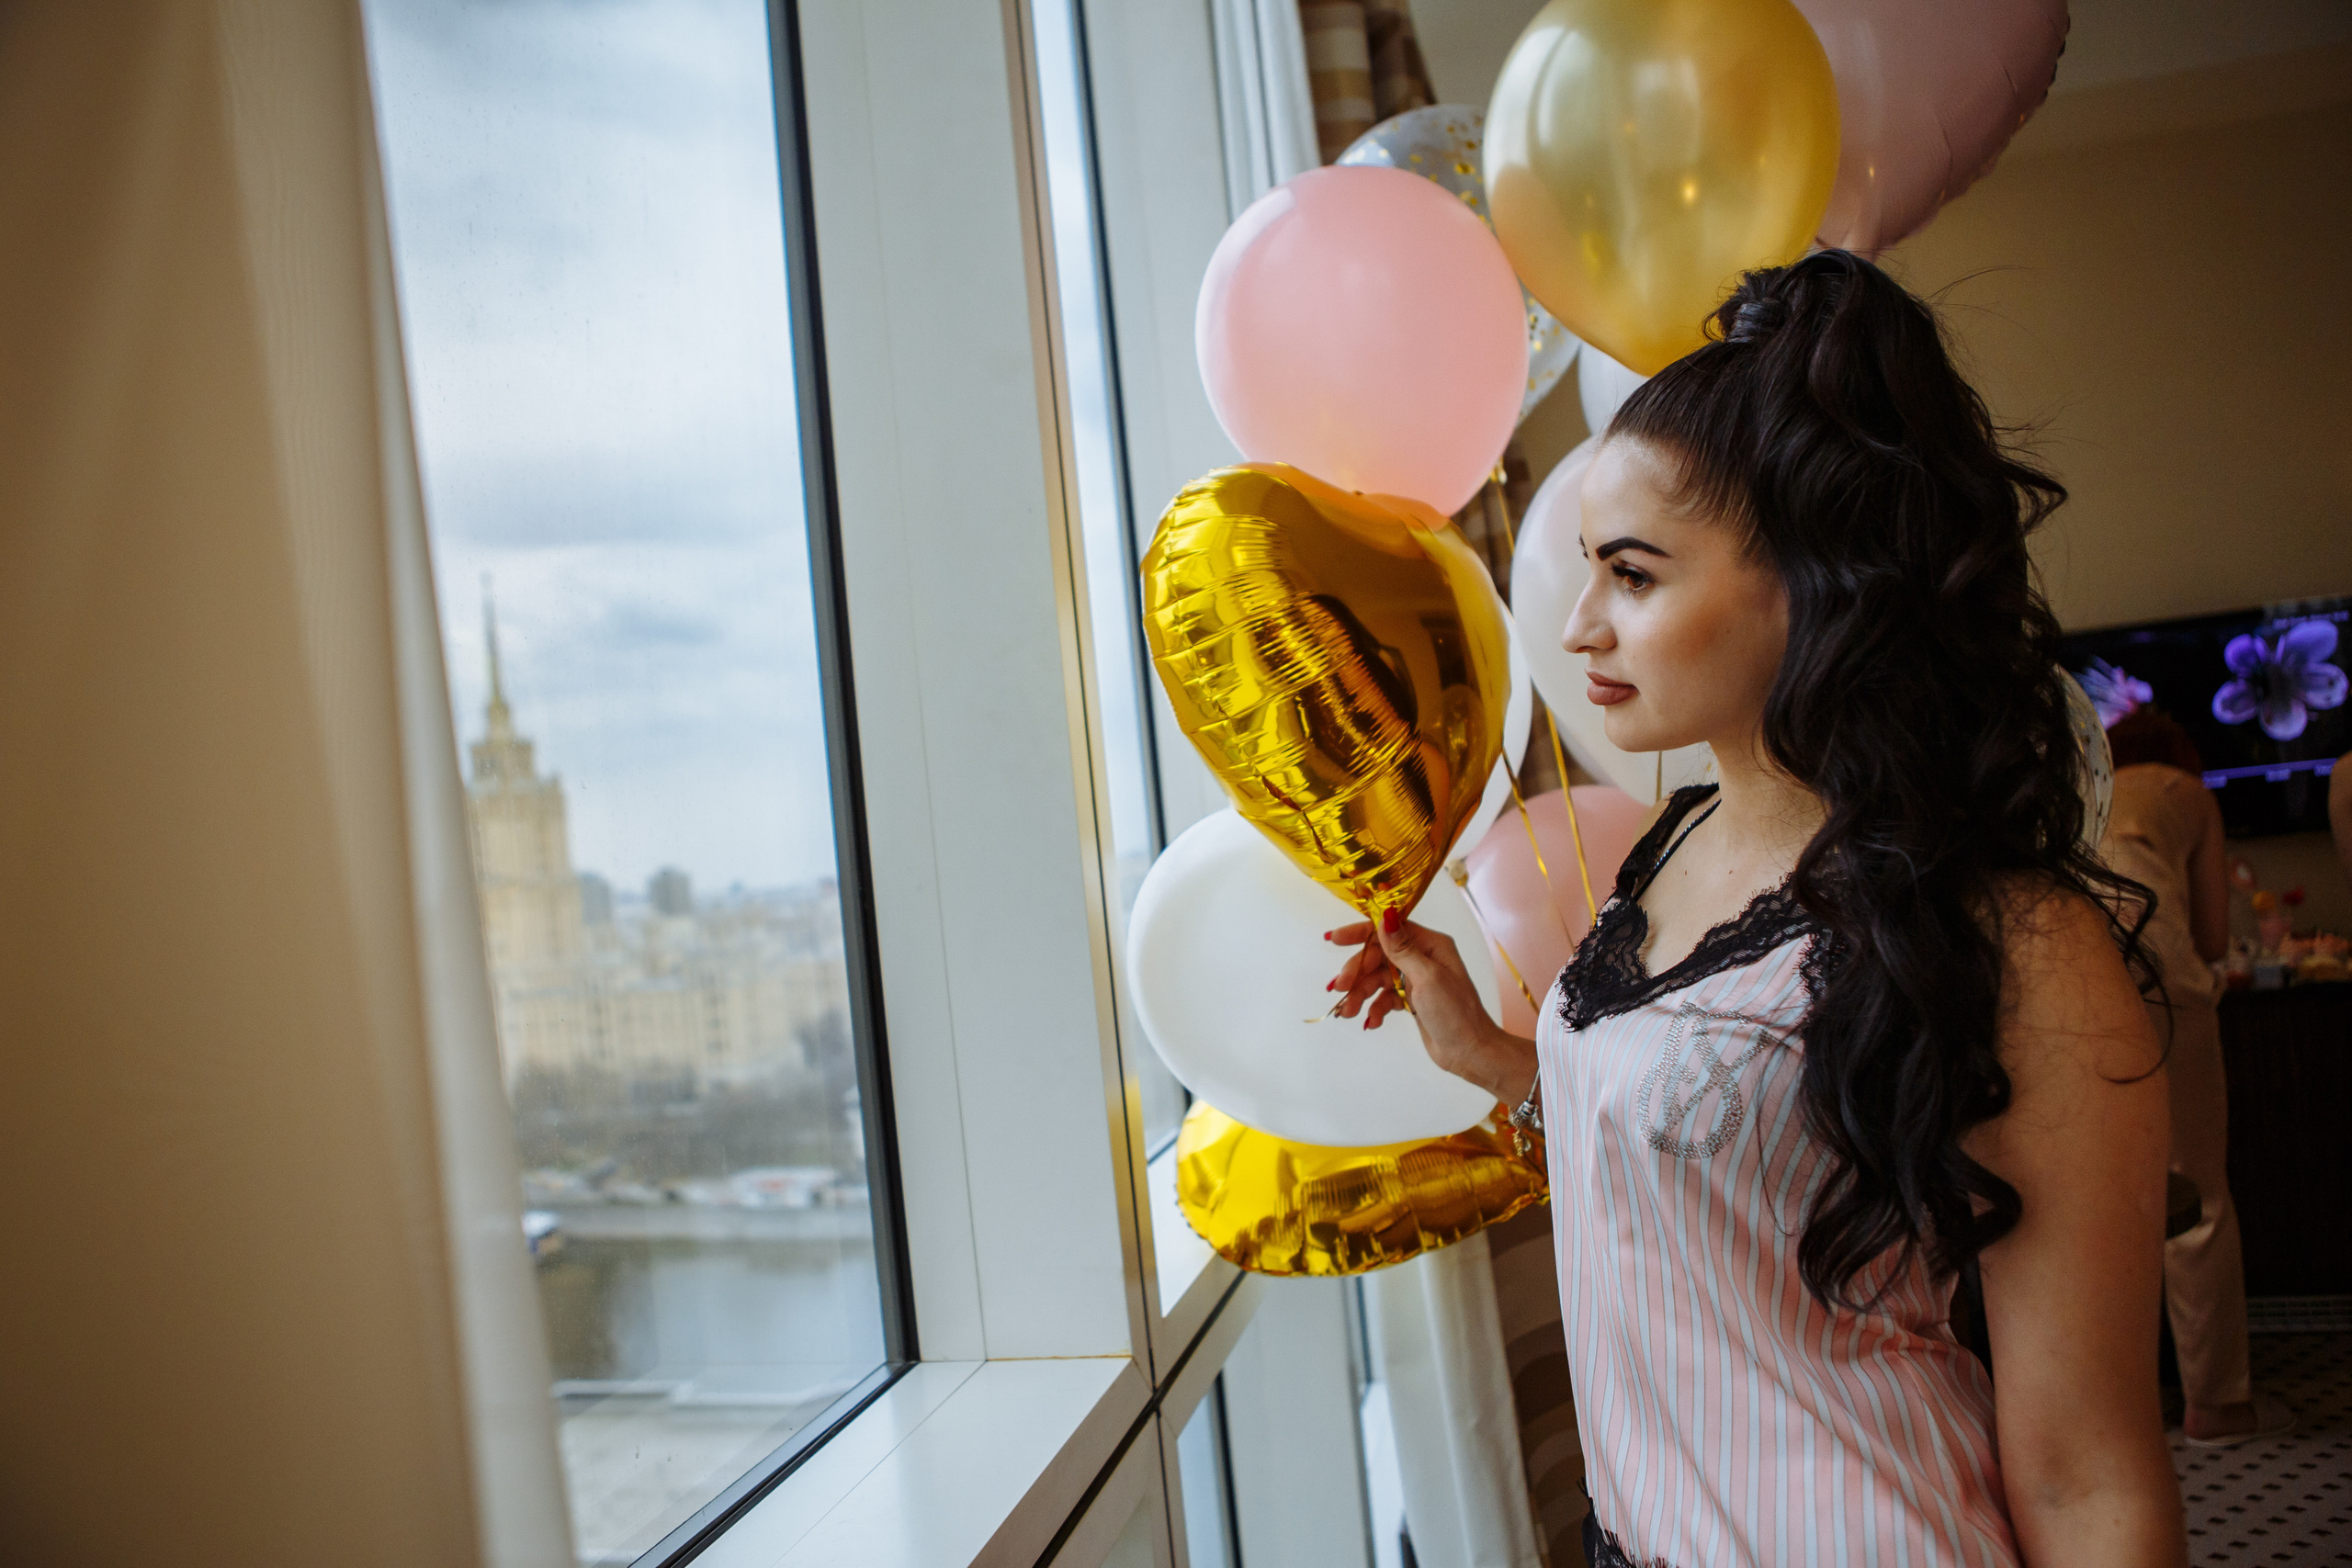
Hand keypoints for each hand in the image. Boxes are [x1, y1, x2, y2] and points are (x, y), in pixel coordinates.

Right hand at [1324, 911, 1535, 1105]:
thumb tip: (1385, 916)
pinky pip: (1384, 998)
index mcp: (1430, 946)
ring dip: (1361, 994)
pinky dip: (1375, 1008)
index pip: (1389, 930)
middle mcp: (1422, 958)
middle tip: (1340, 989)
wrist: (1470, 1052)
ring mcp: (1415, 980)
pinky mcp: (1411, 1000)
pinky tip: (1372, 1022)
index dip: (1360, 934)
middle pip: (1378, 957)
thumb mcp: (1427, 978)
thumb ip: (1402, 949)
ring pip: (1377, 979)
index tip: (1334, 940)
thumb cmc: (1456, 1013)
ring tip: (1349, 1013)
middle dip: (1357, 972)